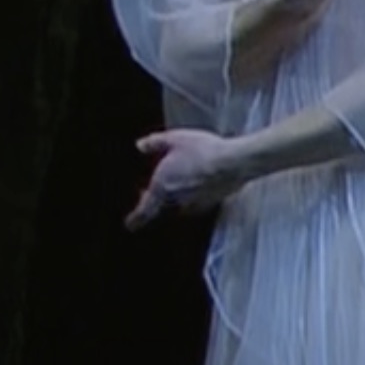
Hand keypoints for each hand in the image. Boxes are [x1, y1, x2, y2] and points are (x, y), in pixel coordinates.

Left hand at [124, 126, 251, 228]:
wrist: (234, 163)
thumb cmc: (202, 150)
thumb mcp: (174, 139)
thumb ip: (154, 143)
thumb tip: (140, 145)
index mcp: (162, 188)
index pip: (144, 210)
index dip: (135, 219)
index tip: (130, 225)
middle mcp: (176, 201)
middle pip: (161, 210)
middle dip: (154, 205)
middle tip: (150, 200)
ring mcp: (195, 203)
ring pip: (178, 207)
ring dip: (173, 201)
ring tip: (175, 189)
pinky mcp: (212, 202)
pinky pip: (195, 204)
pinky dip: (191, 197)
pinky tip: (197, 186)